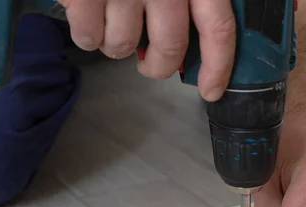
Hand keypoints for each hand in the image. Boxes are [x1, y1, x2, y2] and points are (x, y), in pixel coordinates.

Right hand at [59, 0, 235, 100]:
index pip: (218, 29)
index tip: (211, 90)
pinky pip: (89, 36)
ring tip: (112, 24)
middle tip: (150, 64)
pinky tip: (86, 18)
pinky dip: (87, 36)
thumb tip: (196, 31)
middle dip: (158, 66)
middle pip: (169, 48)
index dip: (217, 67)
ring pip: (124, 46)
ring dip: (117, 46)